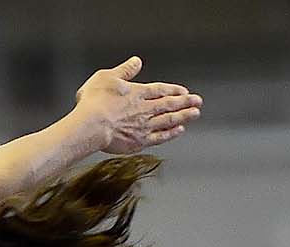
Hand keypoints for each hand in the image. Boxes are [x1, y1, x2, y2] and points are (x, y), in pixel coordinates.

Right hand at [74, 57, 201, 154]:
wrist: (91, 126)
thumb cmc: (94, 102)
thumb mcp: (107, 77)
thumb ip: (124, 70)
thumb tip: (136, 61)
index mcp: (137, 93)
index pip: (160, 90)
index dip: (173, 90)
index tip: (184, 91)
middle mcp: (144, 109)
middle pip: (169, 104)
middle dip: (185, 102)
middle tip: (198, 101)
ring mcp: (143, 126)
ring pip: (169, 119)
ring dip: (184, 116)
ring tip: (195, 114)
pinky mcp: (139, 141)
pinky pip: (160, 137)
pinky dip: (171, 133)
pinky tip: (179, 131)